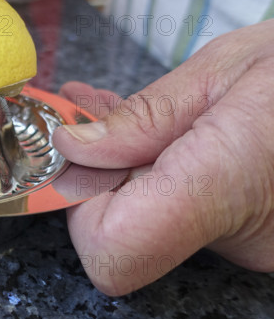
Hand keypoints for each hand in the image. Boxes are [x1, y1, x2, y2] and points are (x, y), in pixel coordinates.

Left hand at [52, 19, 273, 295]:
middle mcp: (239, 236)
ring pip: (145, 219)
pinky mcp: (247, 233)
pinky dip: (153, 174)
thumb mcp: (224, 70)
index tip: (81, 152)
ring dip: (122, 165)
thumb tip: (72, 150)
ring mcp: (246, 242)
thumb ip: (144, 117)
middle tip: (95, 118)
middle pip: (121, 233)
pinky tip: (149, 132)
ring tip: (122, 113)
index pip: (112, 248)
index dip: (80, 205)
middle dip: (97, 173)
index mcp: (226, 184)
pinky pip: (174, 213)